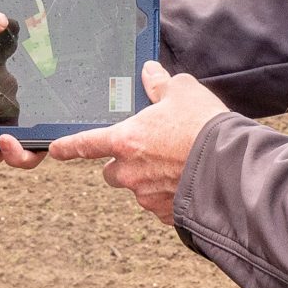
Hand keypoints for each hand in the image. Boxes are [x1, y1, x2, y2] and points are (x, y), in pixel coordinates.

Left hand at [46, 61, 228, 223]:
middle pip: (112, 172)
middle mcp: (130, 172)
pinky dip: (171, 195)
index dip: (68, 146)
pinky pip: (161, 205)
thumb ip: (160, 83)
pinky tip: (190, 182)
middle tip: (148, 152)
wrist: (232, 167)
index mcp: (126, 140)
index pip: (86, 144)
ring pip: (139, 189)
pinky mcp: (167, 215)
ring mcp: (148, 197)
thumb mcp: (182, 92)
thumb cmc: (204, 126)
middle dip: (124, 165)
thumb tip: (150, 72)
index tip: (55, 150)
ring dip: (150, 179)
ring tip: (179, 164)